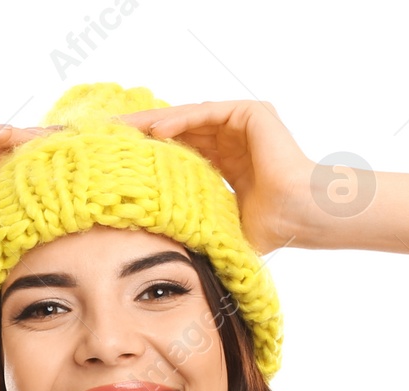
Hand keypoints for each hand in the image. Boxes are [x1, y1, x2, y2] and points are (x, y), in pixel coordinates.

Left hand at [116, 100, 317, 253]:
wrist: (299, 216)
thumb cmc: (272, 229)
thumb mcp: (223, 227)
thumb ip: (201, 227)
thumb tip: (173, 259)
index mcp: (230, 163)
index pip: (183, 151)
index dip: (154, 155)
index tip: (121, 161)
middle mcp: (235, 138)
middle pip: (181, 130)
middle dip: (145, 133)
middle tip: (109, 135)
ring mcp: (243, 123)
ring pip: (189, 118)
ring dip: (155, 123)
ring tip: (123, 130)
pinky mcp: (250, 113)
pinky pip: (206, 114)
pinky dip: (181, 120)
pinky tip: (154, 131)